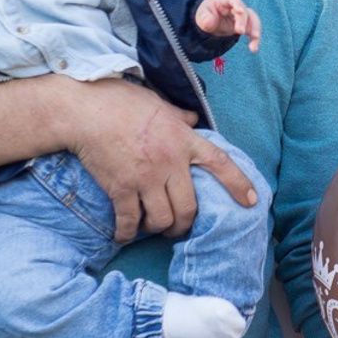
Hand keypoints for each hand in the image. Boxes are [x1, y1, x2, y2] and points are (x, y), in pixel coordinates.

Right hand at [57, 76, 258, 241]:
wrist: (86, 110)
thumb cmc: (122, 102)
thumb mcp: (160, 104)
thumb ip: (180, 117)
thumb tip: (193, 120)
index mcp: (183, 139)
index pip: (219, 163)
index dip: (238, 184)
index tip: (251, 201)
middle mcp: (170, 162)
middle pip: (189, 206)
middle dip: (186, 222)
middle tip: (180, 226)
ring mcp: (145, 177)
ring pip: (163, 219)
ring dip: (160, 229)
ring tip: (155, 227)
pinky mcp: (121, 188)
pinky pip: (130, 221)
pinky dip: (127, 233)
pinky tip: (124, 234)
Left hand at [196, 0, 260, 52]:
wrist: (210, 18)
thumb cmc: (206, 13)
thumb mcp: (201, 15)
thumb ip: (205, 18)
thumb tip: (210, 22)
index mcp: (226, 0)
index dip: (238, 4)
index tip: (240, 11)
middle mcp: (237, 6)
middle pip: (244, 11)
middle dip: (243, 21)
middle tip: (239, 31)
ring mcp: (242, 16)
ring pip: (252, 20)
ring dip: (255, 31)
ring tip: (253, 44)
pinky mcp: (245, 26)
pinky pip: (252, 31)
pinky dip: (254, 39)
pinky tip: (254, 49)